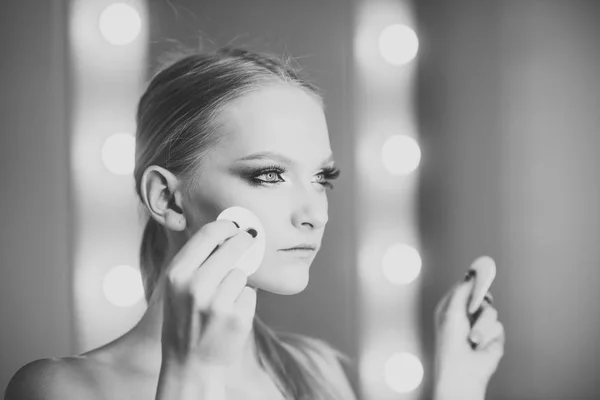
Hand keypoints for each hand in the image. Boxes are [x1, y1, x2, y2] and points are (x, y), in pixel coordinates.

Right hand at [160, 220, 257, 368]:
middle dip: (244, 241)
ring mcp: (217, 303)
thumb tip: (225, 227)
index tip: (235, 226)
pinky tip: (231, 314)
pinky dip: (245, 300)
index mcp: (177, 274)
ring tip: (224, 298)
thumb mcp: (176, 286)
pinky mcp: (238, 317)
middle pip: (233, 246)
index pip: (208, 234)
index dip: (226, 226)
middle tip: (250, 239)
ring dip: (239, 281)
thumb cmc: (184, 318)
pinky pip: (250, 293)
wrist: (189, 362)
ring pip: (242, 272)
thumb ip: (195, 258)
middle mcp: (195, 286)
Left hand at [433, 256, 505, 398]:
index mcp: (451, 308)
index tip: (480, 271)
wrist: (462, 371)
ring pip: (491, 311)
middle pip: (481, 296)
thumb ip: (462, 291)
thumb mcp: (452, 312)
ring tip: (472, 338)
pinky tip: (480, 345)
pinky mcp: (493, 337)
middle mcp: (466, 315)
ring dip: (482, 324)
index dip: (472, 281)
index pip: (464, 288)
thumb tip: (471, 273)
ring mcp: (480, 326)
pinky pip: (498, 326)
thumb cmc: (450, 343)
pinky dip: (489, 336)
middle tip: (478, 305)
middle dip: (481, 299)